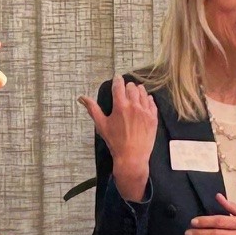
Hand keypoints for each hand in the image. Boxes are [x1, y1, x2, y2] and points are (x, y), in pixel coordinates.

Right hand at [79, 76, 157, 200]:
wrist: (132, 156)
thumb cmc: (115, 142)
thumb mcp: (101, 125)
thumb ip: (92, 109)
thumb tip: (82, 98)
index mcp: (120, 106)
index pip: (119, 86)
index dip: (117, 80)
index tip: (117, 78)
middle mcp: (134, 106)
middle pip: (132, 87)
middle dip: (127, 86)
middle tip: (125, 89)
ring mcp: (145, 111)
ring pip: (143, 93)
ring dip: (138, 90)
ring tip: (135, 92)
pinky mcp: (153, 118)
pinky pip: (152, 103)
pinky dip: (148, 99)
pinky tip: (145, 100)